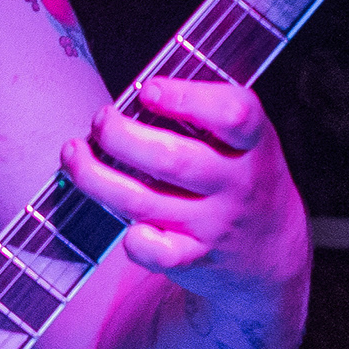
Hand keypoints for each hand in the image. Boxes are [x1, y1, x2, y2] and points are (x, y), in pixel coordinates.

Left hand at [62, 77, 308, 300]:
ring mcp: (214, 222)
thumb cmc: (241, 179)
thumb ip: (202, 115)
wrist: (275, 253)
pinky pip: (158, 254)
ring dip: (96, 177)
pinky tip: (121, 225)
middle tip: (100, 121)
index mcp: (253, 142)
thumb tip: (134, 96)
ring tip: (73, 154)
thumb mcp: (243, 140)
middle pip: (172, 159)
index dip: (186, 98)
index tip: (147, 90)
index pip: (232, 115)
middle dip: (121, 137)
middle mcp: (237, 182)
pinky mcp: (195, 257)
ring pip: (144, 201)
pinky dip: (135, 241)